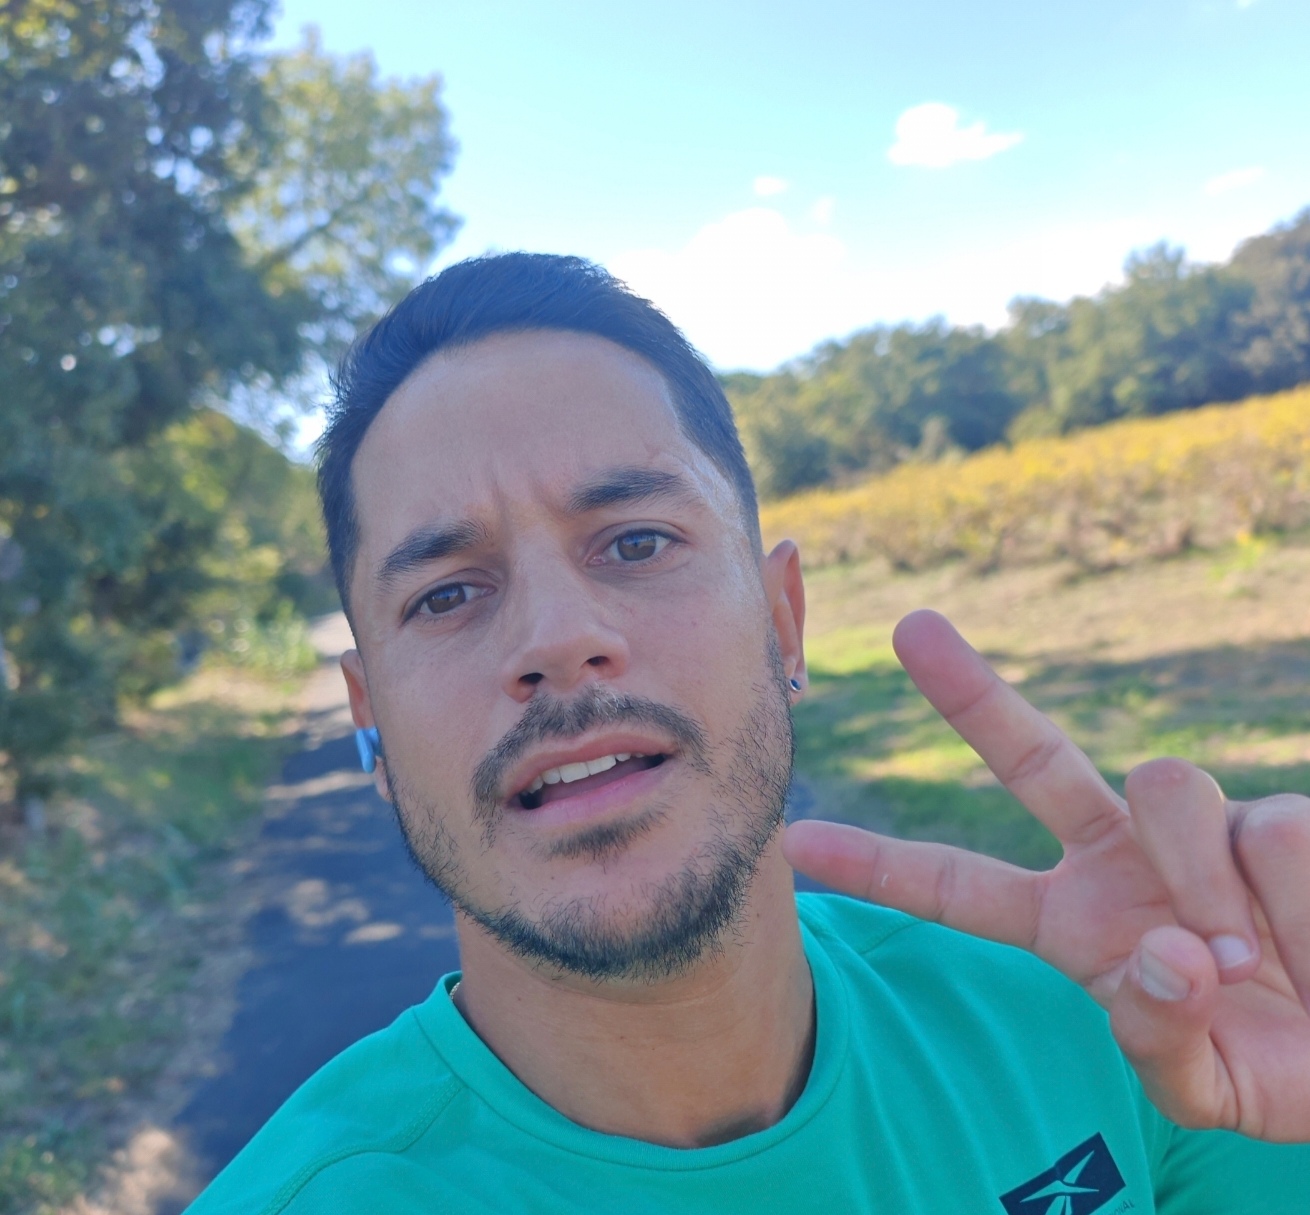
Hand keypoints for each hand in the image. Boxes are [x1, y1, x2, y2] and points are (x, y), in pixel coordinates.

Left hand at [783, 610, 1309, 1141]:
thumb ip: (1162, 1038)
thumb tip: (1164, 953)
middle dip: (969, 694)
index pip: (958, 888)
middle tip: (906, 627)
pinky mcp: (1275, 818)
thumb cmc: (1277, 1066)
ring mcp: (1194, 830)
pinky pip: (1269, 830)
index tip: (798, 843)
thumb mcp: (1204, 1086)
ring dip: (1205, 881)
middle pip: (1032, 756)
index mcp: (1070, 923)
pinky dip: (1291, 903)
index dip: (880, 868)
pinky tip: (1309, 941)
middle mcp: (1118, 857)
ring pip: (1166, 783)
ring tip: (1247, 960)